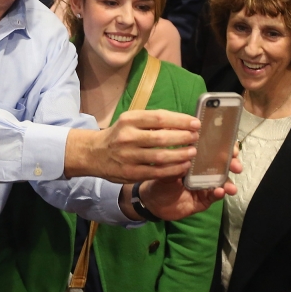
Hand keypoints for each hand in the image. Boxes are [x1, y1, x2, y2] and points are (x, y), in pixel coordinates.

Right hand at [64, 110, 199, 182]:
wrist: (94, 153)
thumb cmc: (119, 135)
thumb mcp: (130, 121)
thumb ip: (151, 121)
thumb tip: (182, 122)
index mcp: (129, 120)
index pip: (159, 118)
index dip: (180, 121)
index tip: (195, 123)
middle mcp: (127, 137)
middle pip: (162, 138)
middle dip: (183, 138)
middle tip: (196, 138)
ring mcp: (128, 156)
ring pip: (161, 157)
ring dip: (181, 155)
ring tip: (193, 153)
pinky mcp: (130, 173)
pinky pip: (156, 172)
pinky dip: (173, 170)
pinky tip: (183, 167)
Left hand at [131, 148, 240, 219]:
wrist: (154, 205)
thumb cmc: (158, 182)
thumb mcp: (164, 169)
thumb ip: (175, 161)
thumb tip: (187, 151)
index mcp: (195, 158)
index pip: (213, 148)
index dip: (225, 146)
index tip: (232, 148)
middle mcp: (204, 169)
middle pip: (223, 163)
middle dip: (232, 163)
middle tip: (236, 166)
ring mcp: (206, 184)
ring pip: (223, 181)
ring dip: (229, 182)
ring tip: (230, 187)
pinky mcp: (205, 199)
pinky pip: (215, 195)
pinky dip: (219, 193)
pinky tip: (220, 192)